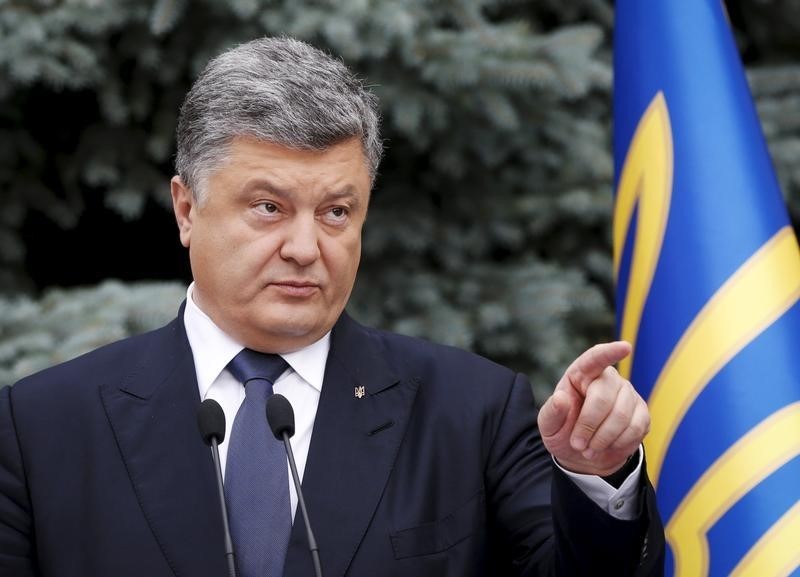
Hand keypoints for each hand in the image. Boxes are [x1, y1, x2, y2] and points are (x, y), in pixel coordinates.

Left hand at [537, 342, 648, 476]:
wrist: (584, 455)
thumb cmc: (564, 432)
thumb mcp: (549, 426)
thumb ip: (552, 413)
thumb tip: (561, 399)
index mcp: (580, 374)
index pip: (595, 358)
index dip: (609, 353)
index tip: (625, 347)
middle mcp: (607, 379)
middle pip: (603, 397)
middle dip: (589, 425)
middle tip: (578, 445)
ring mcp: (627, 395)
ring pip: (622, 416)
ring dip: (603, 439)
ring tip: (589, 450)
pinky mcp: (642, 413)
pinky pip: (636, 428)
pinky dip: (619, 444)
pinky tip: (607, 448)